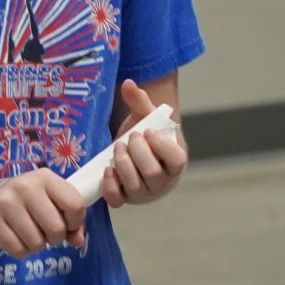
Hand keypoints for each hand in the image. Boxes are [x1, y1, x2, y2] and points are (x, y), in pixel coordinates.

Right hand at [0, 169, 88, 258]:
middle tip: (44, 232)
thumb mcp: (47, 201)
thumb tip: (78, 241)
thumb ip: (68, 220)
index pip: (75, 205)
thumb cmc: (23, 201)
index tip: (66, 224)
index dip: (75, 222)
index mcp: (45, 177)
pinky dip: (21, 251)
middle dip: (54, 238)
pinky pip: (18, 250)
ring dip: (36, 245)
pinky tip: (14, 238)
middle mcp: (25, 185)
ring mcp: (5, 202)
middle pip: (56, 228)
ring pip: (37, 243)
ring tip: (27, 233)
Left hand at [101, 80, 188, 208]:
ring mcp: (144, 192)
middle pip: (151, 171)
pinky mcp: (125, 199)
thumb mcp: (146, 118)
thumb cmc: (145, 137)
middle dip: (137, 151)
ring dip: (122, 163)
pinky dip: (110, 186)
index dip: (160, 145)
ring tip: (118, 147)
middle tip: (130, 138)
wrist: (134, 154)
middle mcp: (163, 181)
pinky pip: (118, 200)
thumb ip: (140, 101)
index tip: (148, 131)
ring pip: (134, 185)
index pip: (176, 159)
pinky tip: (108, 169)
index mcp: (176, 161)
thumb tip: (128, 84)